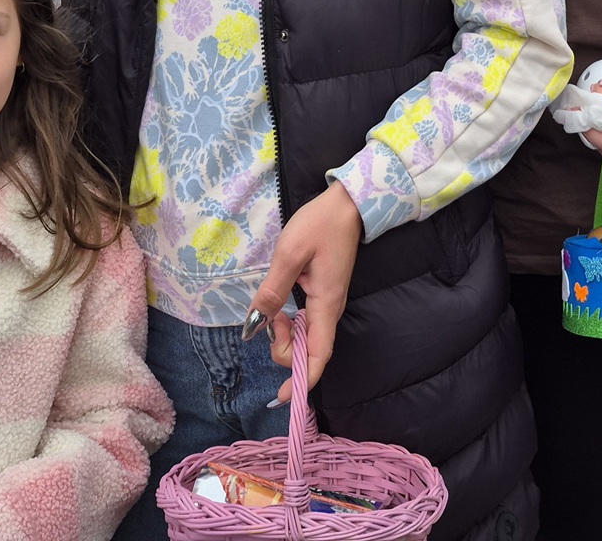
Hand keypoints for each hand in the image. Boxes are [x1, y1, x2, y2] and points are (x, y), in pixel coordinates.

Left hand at [247, 182, 363, 405]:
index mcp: (326, 304)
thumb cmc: (320, 225)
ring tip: (275, 307)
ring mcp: (329, 304)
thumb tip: (253, 327)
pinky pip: (307, 324)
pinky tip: (281, 309)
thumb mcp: (290, 254)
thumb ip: (272, 292)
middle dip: (283, 348)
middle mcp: (331, 310)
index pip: (318, 355)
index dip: (302, 381)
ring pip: (306, 338)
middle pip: (308, 351)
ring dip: (285, 335)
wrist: (349, 204)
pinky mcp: (324, 296)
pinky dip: (291, 325)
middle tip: (271, 316)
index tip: (283, 398)